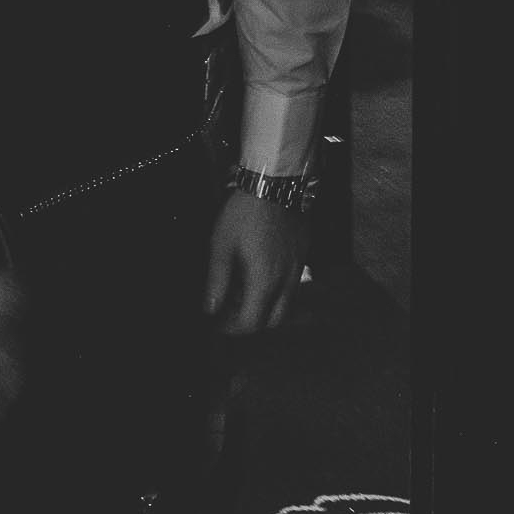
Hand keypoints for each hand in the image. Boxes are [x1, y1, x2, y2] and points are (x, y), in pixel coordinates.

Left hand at [204, 189, 308, 333]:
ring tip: (241, 293)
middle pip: (273, 322)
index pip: (251, 323)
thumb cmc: (244, 214)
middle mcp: (287, 281)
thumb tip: (210, 308)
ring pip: (286, 306)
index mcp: (264, 281)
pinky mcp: (303, 257)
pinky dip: (276, 292)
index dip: (231, 329)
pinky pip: (292, 287)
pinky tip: (258, 277)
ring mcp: (298, 269)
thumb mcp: (221, 246)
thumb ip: (216, 281)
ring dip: (265, 308)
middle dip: (251, 323)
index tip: (215, 322)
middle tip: (228, 312)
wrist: (275, 184)